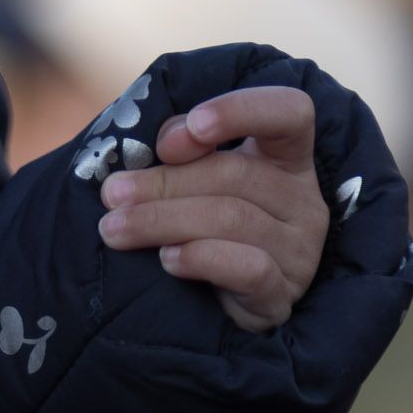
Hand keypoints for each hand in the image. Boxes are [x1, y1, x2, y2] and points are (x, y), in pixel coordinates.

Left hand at [96, 85, 328, 331]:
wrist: (198, 301)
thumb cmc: (185, 217)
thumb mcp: (182, 172)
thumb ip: (178, 143)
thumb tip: (167, 143)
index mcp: (282, 155)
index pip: (290, 112)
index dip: (241, 111)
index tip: (191, 127)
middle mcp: (302, 199)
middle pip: (238, 173)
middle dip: (163, 182)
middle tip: (111, 194)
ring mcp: (300, 249)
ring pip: (234, 219)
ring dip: (162, 220)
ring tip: (115, 228)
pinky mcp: (283, 295)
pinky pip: (250, 269)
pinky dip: (201, 259)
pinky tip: (168, 260)